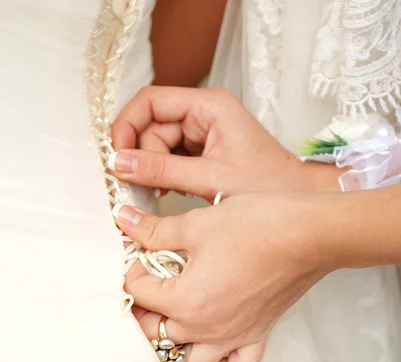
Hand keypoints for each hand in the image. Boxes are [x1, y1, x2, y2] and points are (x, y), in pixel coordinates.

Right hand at [111, 86, 338, 200]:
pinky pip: (171, 158)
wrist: (295, 201)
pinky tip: (171, 191)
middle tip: (138, 184)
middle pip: (152, 126)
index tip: (117, 155)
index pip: (151, 101)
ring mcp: (203, 133)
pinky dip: (165, 176)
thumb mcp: (209, 178)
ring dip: (153, 169)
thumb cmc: (268, 184)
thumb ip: (162, 170)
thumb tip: (120, 163)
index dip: (128, 126)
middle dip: (142, 155)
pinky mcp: (203, 152)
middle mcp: (204, 114)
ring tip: (161, 192)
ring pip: (158, 145)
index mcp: (209, 105)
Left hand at [114, 193, 330, 361]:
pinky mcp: (257, 336)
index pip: (138, 292)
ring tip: (174, 318)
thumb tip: (124, 221)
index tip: (139, 252)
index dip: (132, 267)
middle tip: (149, 282)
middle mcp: (206, 329)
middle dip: (144, 307)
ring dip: (174, 347)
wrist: (307, 234)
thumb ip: (156, 230)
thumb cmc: (258, 227)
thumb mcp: (197, 224)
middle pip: (155, 332)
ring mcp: (232, 337)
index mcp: (185, 301)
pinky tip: (214, 345)